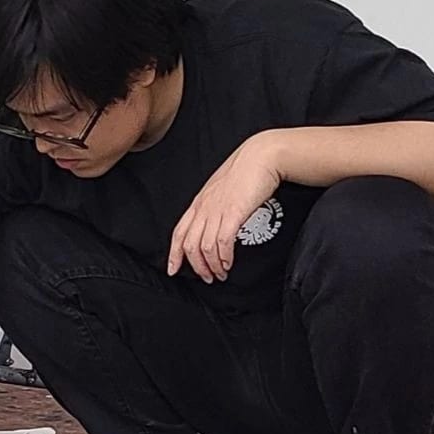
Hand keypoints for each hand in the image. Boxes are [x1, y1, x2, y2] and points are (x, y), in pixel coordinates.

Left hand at [167, 132, 283, 282]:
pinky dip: (224, 256)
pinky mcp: (234, 212)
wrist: (261, 156)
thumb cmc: (245, 172)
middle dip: (197, 266)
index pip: (179, 232)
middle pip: (190, 244)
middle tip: (207, 277)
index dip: (174, 254)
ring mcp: (218, 210)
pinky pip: (223, 241)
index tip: (173, 269)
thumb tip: (214, 226)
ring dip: (212, 265)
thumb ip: (213, 207)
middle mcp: (204, 208)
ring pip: (205, 246)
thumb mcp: (221, 190)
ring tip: (220, 274)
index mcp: (199, 203)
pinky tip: (228, 263)